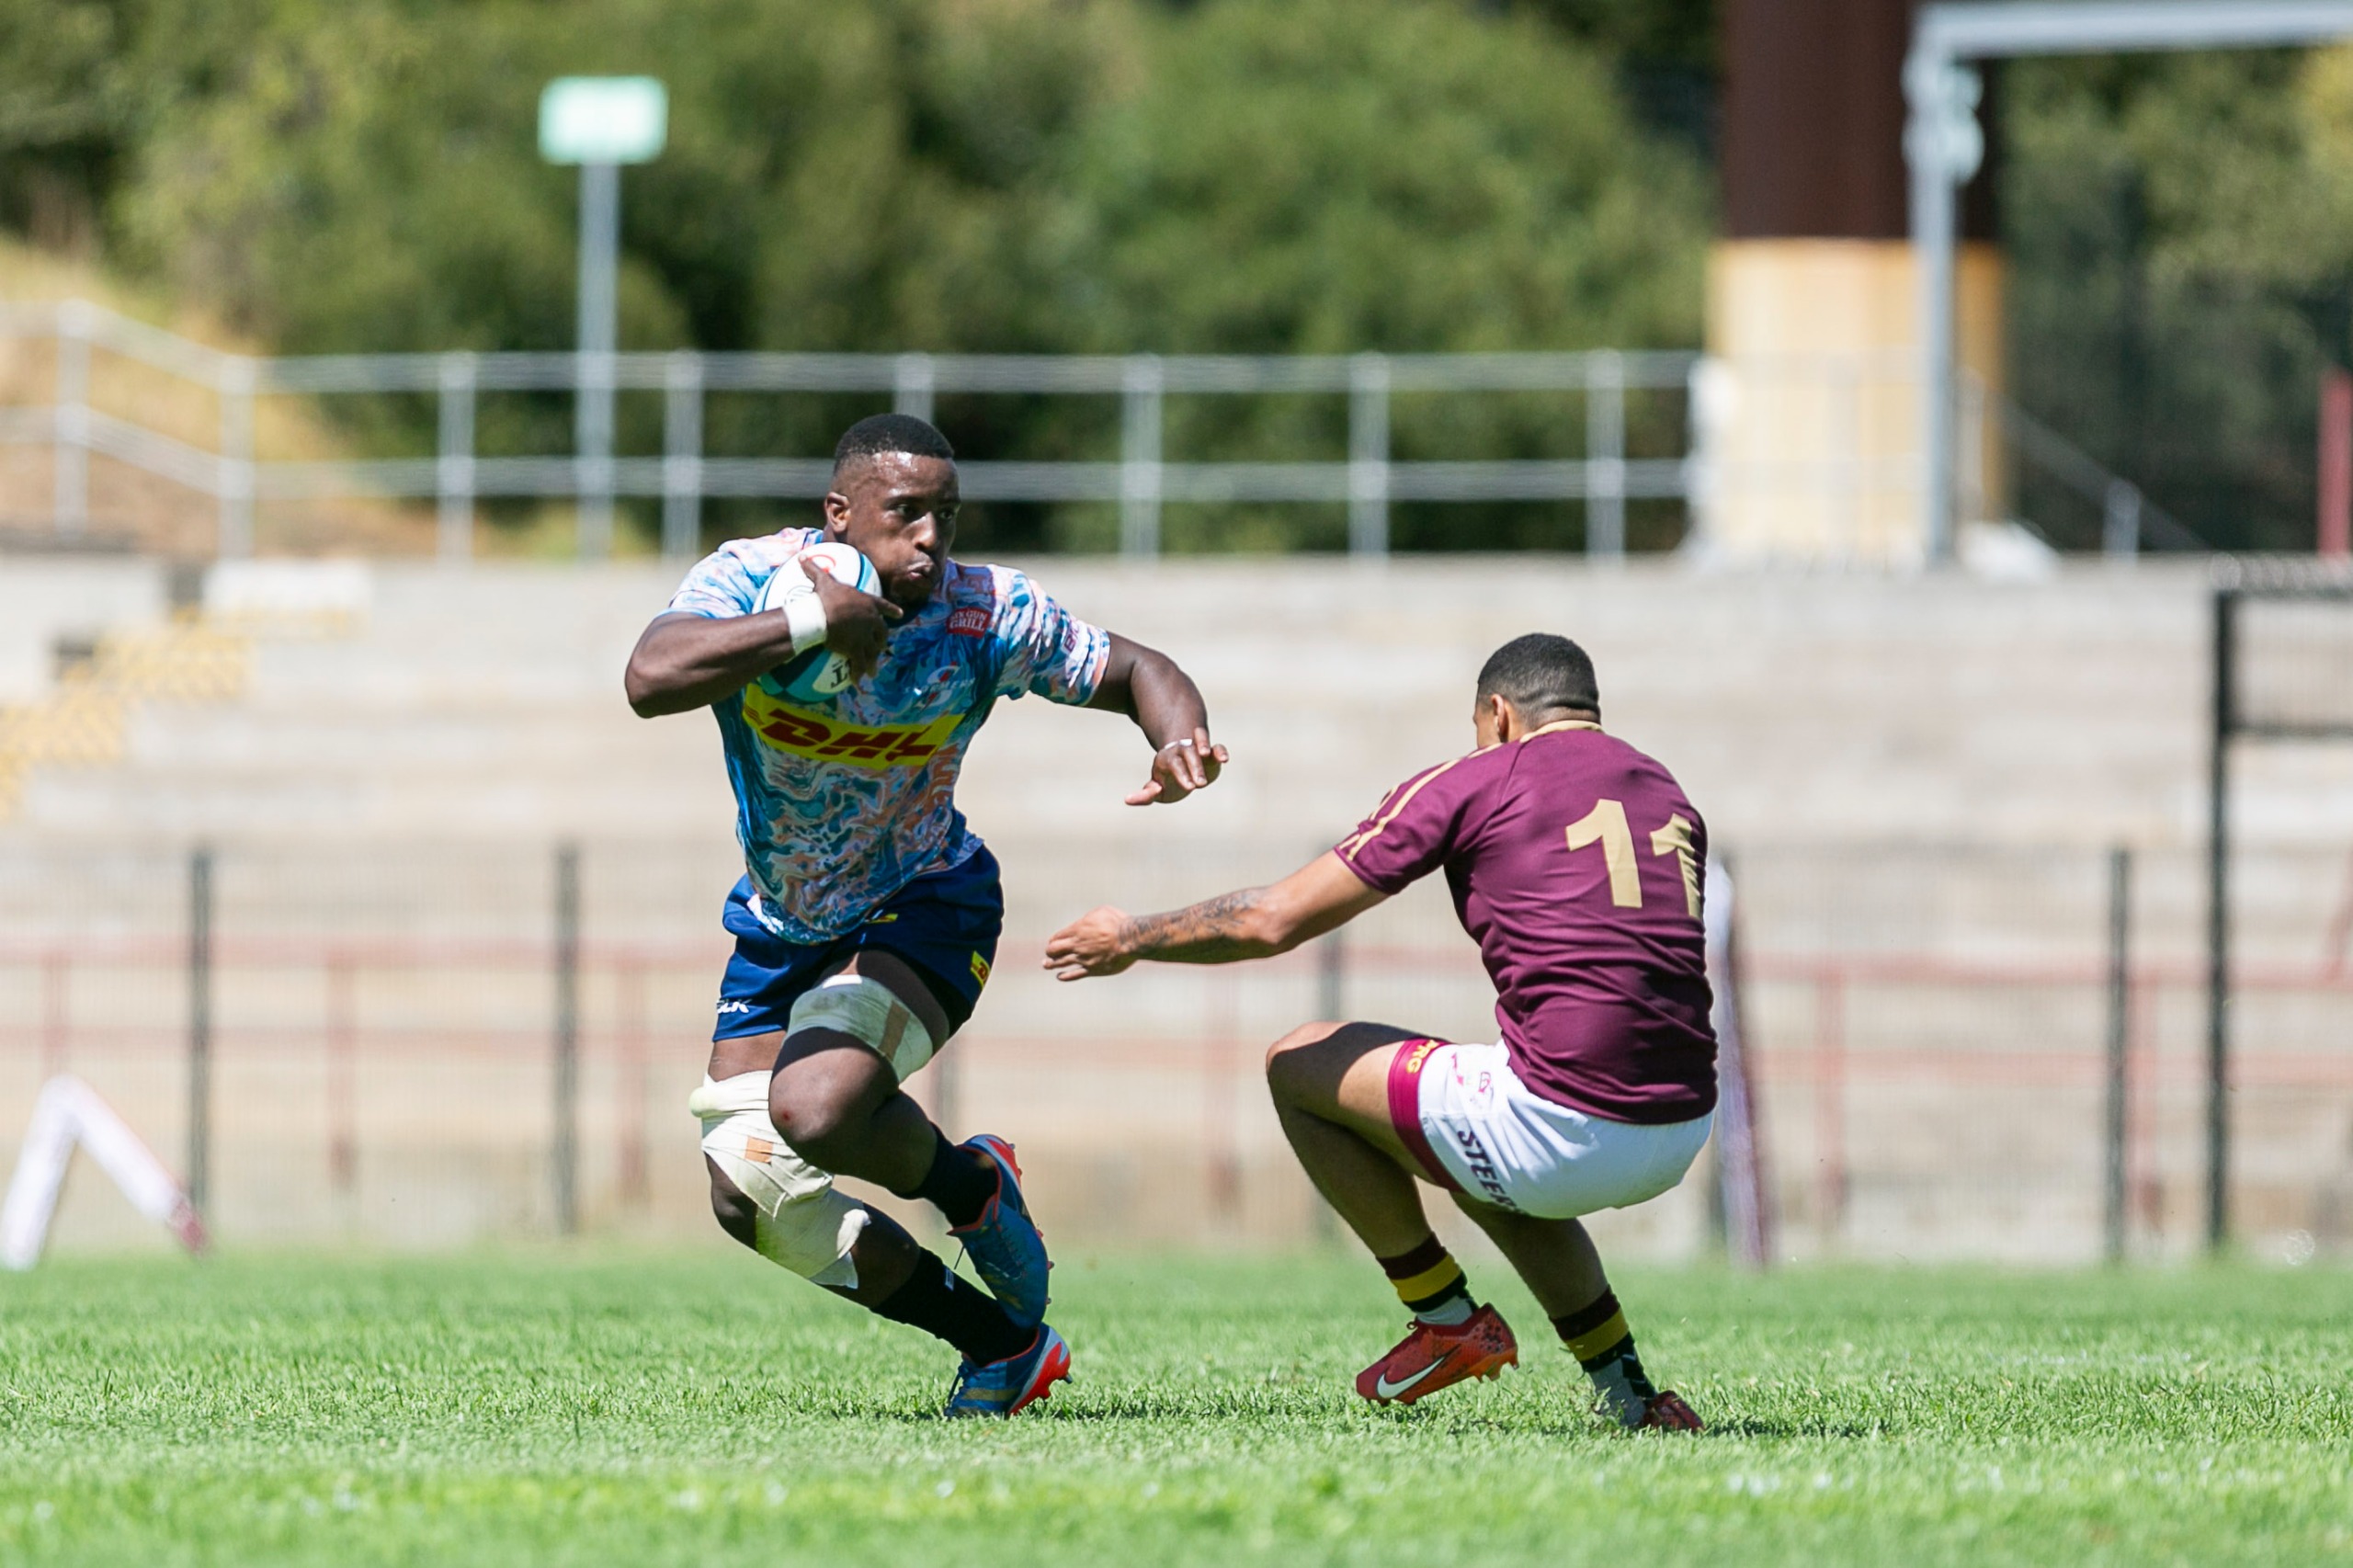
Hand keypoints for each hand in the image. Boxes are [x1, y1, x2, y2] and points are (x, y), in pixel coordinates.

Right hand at [807, 556, 901, 679]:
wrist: (822, 614)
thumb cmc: (824, 597)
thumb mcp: (822, 580)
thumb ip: (814, 569)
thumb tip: (802, 556)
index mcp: (867, 603)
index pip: (884, 606)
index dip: (892, 610)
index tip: (900, 614)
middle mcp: (871, 620)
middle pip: (881, 633)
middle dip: (881, 641)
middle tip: (881, 648)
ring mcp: (866, 636)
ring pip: (872, 651)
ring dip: (872, 661)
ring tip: (873, 671)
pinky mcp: (857, 649)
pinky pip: (859, 664)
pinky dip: (858, 673)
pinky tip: (859, 682)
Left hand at [1043, 906, 1134, 980]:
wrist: (1130, 940)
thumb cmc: (1118, 922)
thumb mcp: (1101, 911)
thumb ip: (1089, 918)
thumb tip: (1084, 922)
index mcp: (1077, 930)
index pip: (1057, 937)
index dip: (1053, 940)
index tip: (1054, 942)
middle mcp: (1077, 946)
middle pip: (1053, 950)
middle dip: (1050, 951)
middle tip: (1049, 953)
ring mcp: (1083, 959)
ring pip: (1060, 963)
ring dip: (1051, 964)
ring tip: (1046, 965)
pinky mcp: (1092, 970)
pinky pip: (1074, 975)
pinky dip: (1065, 976)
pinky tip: (1059, 976)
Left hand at [1126, 728, 1227, 806]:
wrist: (1184, 771)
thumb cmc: (1168, 781)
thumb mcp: (1156, 790)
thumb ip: (1145, 795)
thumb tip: (1127, 800)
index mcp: (1167, 759)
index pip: (1174, 764)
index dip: (1181, 773)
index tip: (1190, 787)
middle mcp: (1182, 751)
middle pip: (1187, 754)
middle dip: (1194, 767)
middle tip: (1200, 784)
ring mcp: (1197, 749)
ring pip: (1200, 743)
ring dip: (1204, 745)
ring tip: (1207, 754)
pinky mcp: (1212, 752)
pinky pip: (1217, 747)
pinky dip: (1220, 751)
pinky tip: (1224, 760)